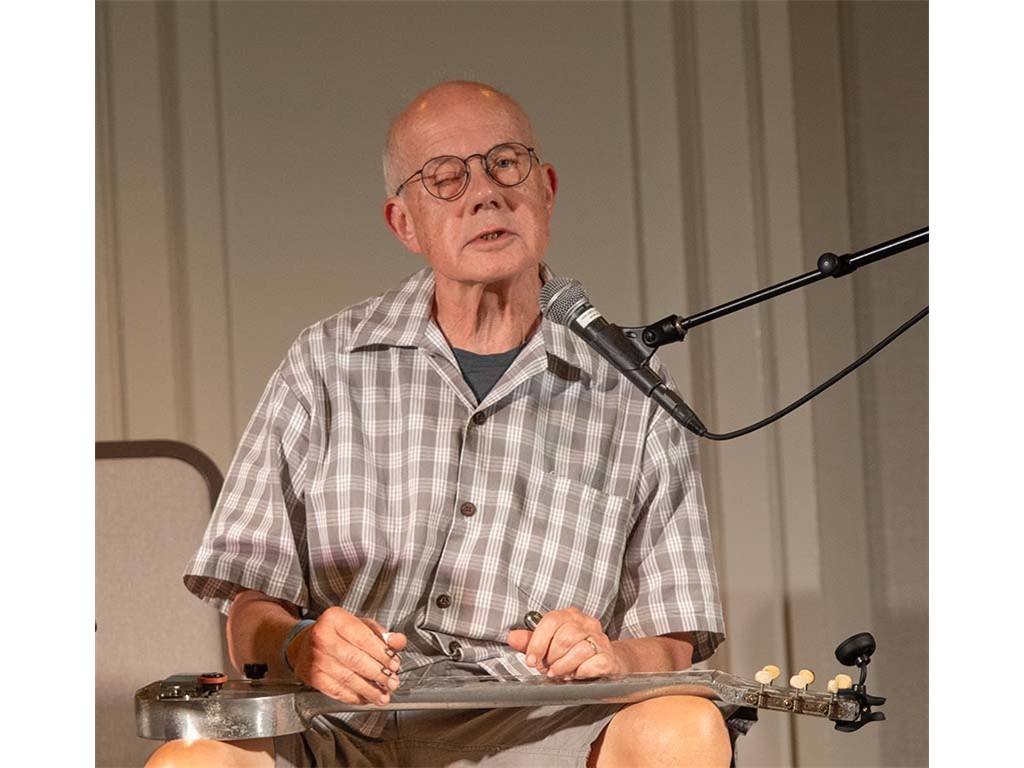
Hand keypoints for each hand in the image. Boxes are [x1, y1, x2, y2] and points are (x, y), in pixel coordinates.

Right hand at [288, 607, 407, 705]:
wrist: (303, 644)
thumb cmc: (335, 634)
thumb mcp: (359, 625)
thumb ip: (381, 634)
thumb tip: (398, 641)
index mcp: (335, 619)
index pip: (363, 637)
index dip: (381, 653)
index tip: (394, 663)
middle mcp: (322, 637)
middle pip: (355, 659)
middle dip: (378, 674)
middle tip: (392, 682)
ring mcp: (316, 659)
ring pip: (347, 678)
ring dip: (369, 690)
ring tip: (383, 695)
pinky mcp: (313, 677)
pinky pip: (337, 691)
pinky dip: (355, 697)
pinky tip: (366, 698)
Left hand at [506, 607, 623, 679]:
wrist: (605, 662)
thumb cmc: (573, 653)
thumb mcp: (550, 645)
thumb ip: (531, 641)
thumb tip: (512, 637)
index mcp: (570, 616)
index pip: (552, 621)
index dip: (538, 643)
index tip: (531, 660)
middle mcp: (587, 624)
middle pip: (565, 636)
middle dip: (552, 658)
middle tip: (548, 668)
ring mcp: (600, 640)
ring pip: (580, 650)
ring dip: (564, 667)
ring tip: (560, 673)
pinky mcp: (609, 658)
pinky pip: (594, 664)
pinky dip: (581, 673)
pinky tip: (577, 675)